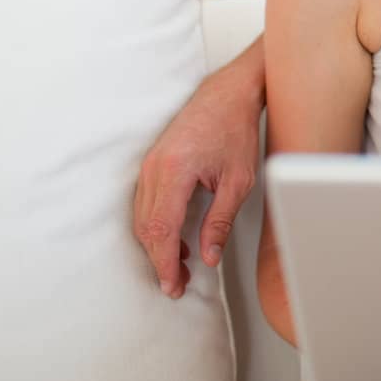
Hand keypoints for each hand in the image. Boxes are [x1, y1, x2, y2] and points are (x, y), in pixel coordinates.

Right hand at [133, 38, 265, 296]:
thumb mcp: (238, 181)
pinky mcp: (152, 163)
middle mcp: (154, 168)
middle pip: (147, 228)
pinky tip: (176, 238)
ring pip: (142, 218)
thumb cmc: (235, 131)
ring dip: (156, 245)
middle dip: (159, 260)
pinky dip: (155, 226)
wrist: (226, 95)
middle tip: (176, 284)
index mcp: (175, 171)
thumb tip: (208, 257)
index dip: (165, 263)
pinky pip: (145, 204)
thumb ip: (220, 221)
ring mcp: (149, 165)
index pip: (162, 230)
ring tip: (179, 266)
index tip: (173, 285)